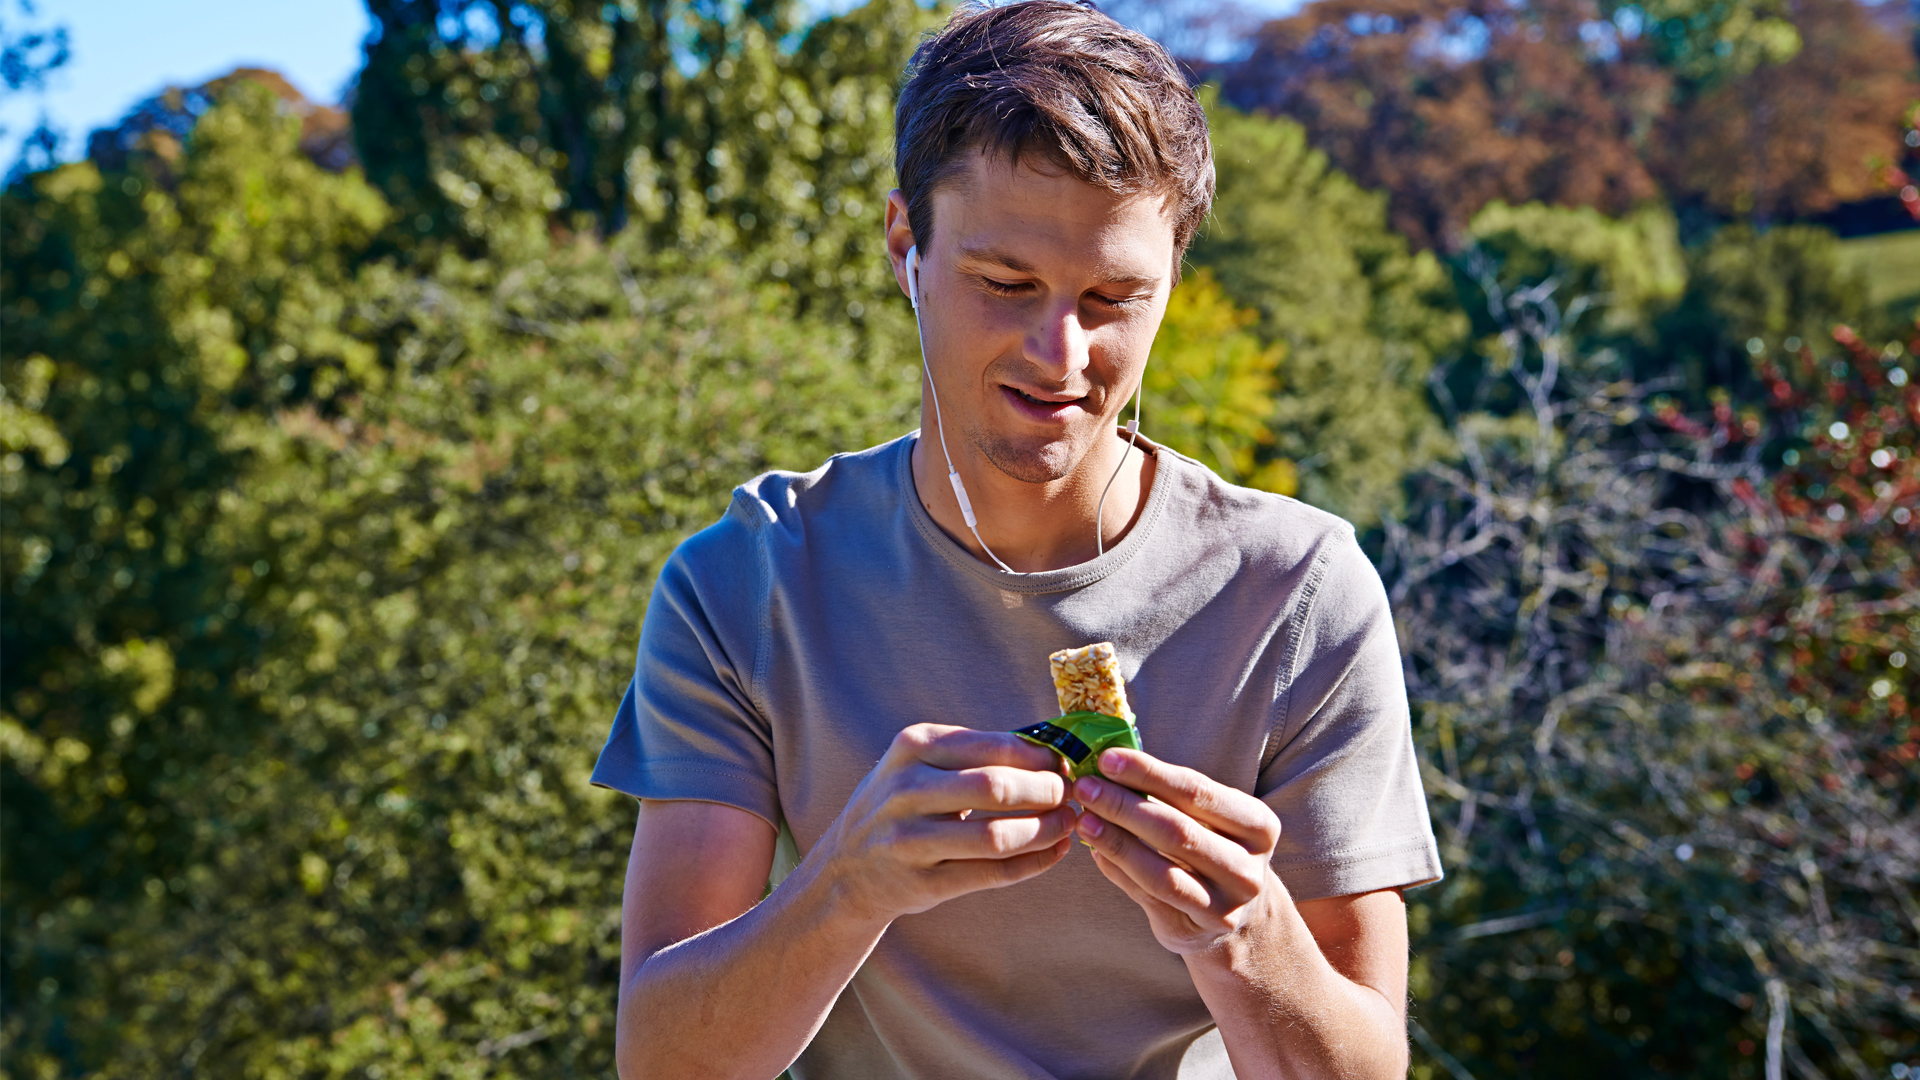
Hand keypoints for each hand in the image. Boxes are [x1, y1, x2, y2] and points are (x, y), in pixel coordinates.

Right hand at [813, 723, 1076, 925]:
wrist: (846, 870)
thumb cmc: (902, 806)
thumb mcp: (921, 765)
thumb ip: (976, 754)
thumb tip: (1054, 751)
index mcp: (912, 747)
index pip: (995, 746)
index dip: (1042, 757)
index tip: (1067, 763)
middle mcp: (905, 790)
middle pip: (996, 788)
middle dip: (1047, 791)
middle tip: (1073, 795)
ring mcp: (909, 840)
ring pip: (996, 837)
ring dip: (1046, 831)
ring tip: (1069, 824)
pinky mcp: (921, 883)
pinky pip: (991, 874)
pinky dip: (1032, 863)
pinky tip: (1053, 853)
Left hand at [1072, 747, 1282, 955]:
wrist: (1243, 915)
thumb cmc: (1215, 848)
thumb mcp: (1210, 819)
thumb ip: (1168, 795)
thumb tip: (1109, 767)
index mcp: (1259, 826)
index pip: (1196, 791)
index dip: (1148, 773)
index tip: (1107, 758)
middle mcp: (1249, 868)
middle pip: (1176, 831)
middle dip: (1123, 805)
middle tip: (1085, 787)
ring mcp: (1228, 905)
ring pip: (1161, 872)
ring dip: (1116, 842)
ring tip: (1084, 819)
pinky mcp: (1200, 928)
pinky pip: (1150, 896)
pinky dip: (1119, 870)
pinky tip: (1096, 851)